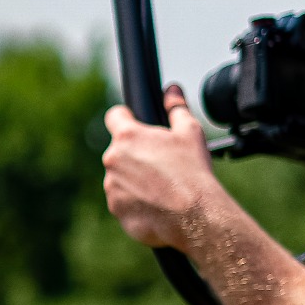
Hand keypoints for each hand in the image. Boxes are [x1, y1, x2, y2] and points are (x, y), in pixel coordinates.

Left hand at [101, 85, 224, 248]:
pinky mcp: (115, 208)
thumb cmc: (193, 170)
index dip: (125, 116)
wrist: (193, 215)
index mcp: (127, 137)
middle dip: (136, 153)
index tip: (133, 120)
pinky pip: (123, 200)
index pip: (115, 116)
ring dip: (135, 178)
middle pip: (120, 150)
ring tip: (162, 185)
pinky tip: (157, 203)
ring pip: (120, 177)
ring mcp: (111, 186)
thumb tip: (171, 89)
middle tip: (162, 162)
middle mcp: (112, 160)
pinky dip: (136, 201)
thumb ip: (176, 108)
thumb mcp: (190, 132)